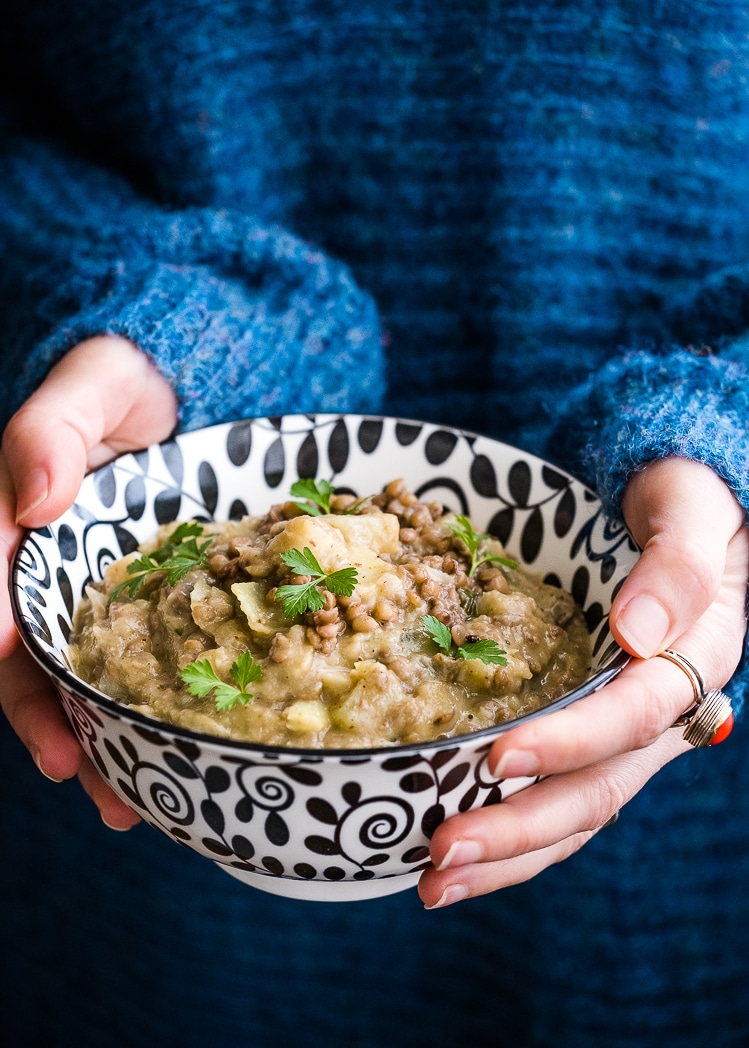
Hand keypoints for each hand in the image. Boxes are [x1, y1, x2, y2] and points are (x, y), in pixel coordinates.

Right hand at [0, 336, 176, 828]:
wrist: (181, 390)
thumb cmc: (127, 380)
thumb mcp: (92, 384)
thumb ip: (52, 430)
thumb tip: (37, 501)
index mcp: (20, 523)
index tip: (3, 661)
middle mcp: (48, 570)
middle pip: (28, 657)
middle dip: (44, 720)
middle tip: (72, 771)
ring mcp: (95, 595)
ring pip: (78, 681)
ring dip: (94, 743)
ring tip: (123, 803)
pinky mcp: (143, 608)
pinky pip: (135, 669)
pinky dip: (142, 717)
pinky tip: (168, 764)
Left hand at [418, 457, 748, 906]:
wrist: (683, 516)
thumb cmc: (683, 504)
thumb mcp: (690, 511)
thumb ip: (676, 565)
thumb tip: (636, 632)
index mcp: (693, 661)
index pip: (631, 716)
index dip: (568, 741)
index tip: (497, 757)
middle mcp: (662, 714)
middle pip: (597, 789)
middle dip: (520, 828)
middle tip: (443, 852)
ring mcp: (626, 735)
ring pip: (576, 812)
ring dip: (508, 854)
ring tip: (434, 883)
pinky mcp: (594, 738)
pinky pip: (558, 794)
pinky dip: (511, 834)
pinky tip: (456, 856)